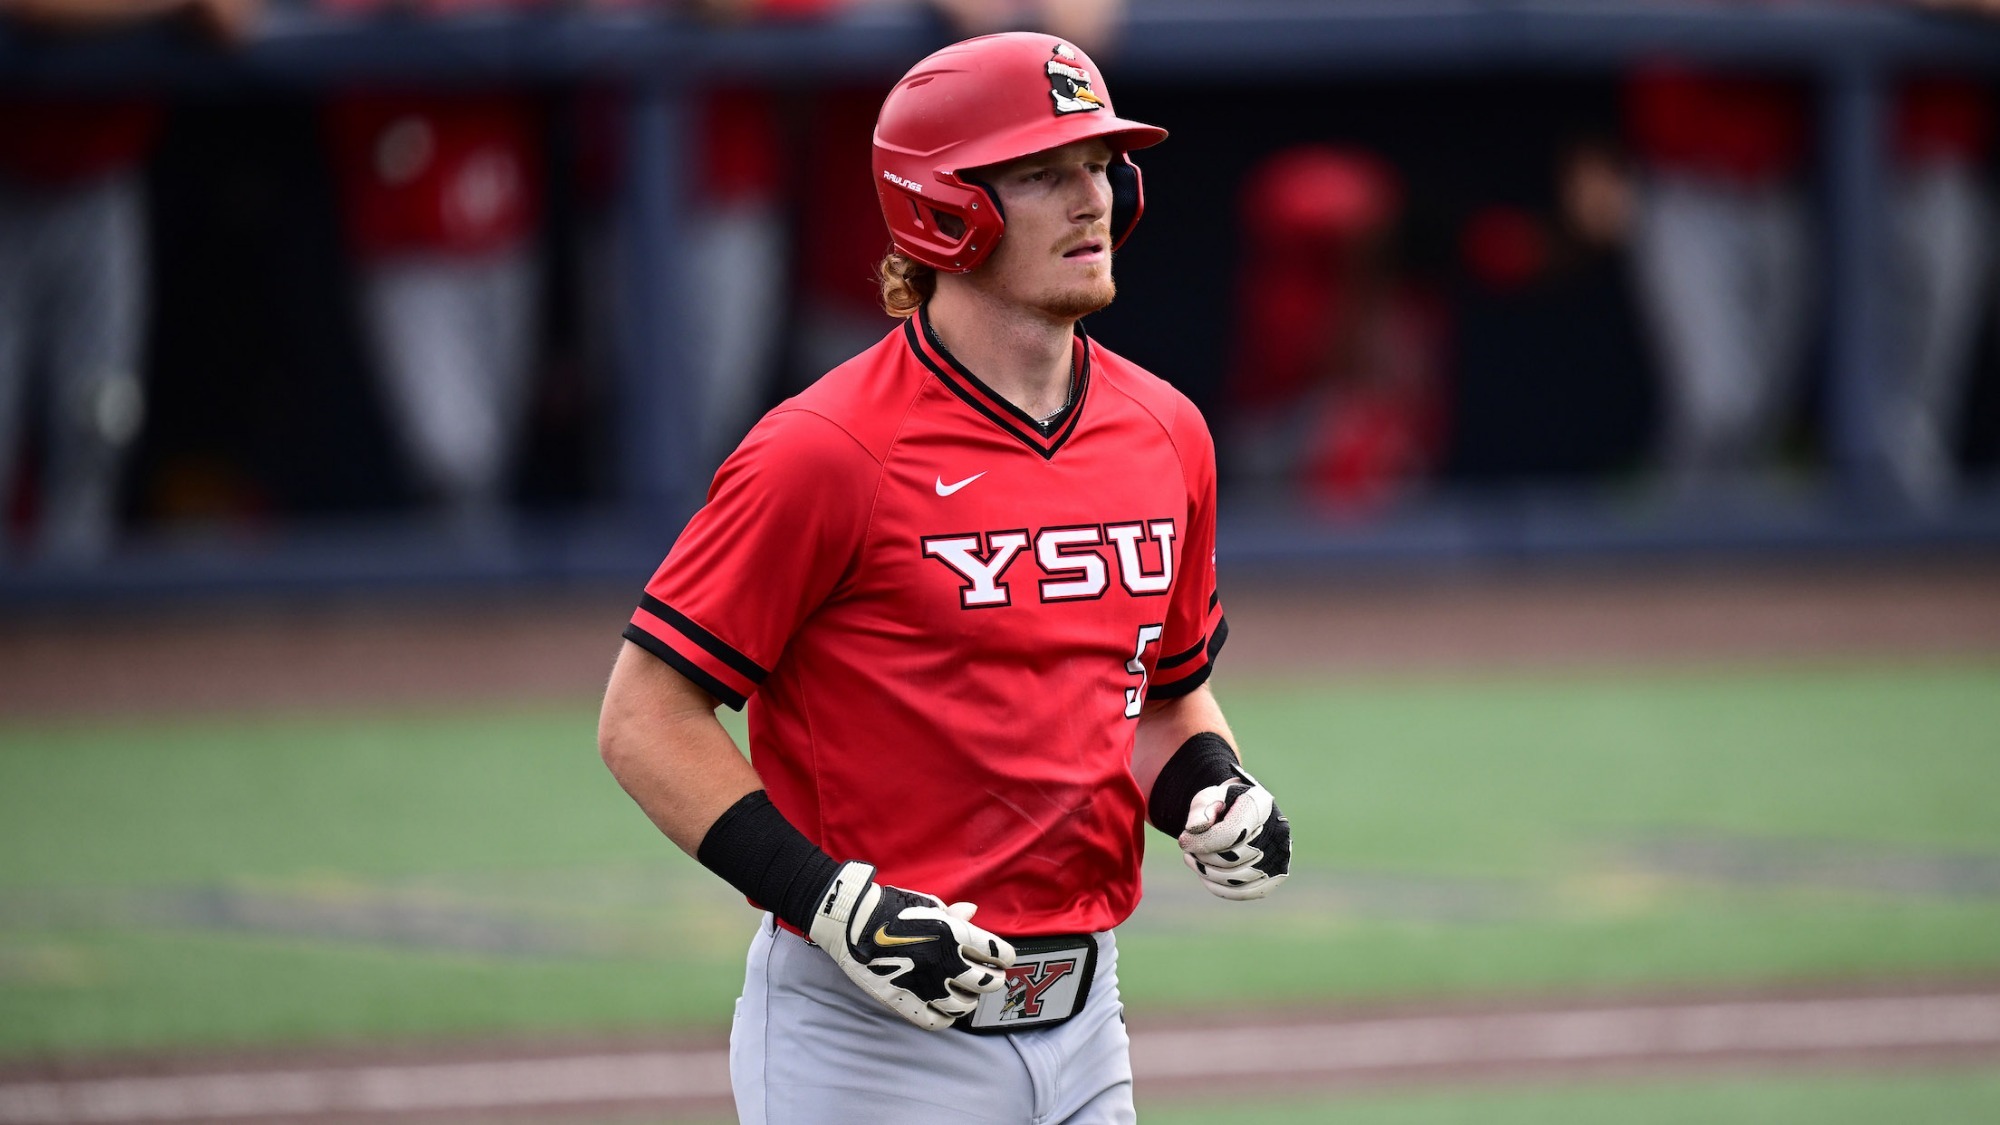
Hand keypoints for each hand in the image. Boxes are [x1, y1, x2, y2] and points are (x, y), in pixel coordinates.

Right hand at [808, 861, 1014, 1029]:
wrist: (852, 923)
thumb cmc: (892, 908)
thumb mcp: (928, 904)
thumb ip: (954, 915)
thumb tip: (973, 912)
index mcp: (956, 935)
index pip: (998, 953)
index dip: (1004, 956)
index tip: (1002, 958)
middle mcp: (946, 963)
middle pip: (988, 983)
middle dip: (993, 980)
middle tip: (988, 978)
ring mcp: (927, 986)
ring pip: (965, 1006)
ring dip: (970, 1000)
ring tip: (965, 994)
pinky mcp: (906, 1003)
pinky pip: (937, 1021)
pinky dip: (946, 1018)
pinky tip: (946, 1009)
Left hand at [1178, 778, 1289, 899]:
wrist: (1239, 811)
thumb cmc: (1222, 804)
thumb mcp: (1208, 797)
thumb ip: (1201, 810)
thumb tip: (1194, 829)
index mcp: (1260, 805)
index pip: (1232, 833)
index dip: (1204, 841)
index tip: (1183, 840)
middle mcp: (1278, 832)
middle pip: (1234, 858)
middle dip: (1204, 856)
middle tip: (1190, 848)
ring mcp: (1280, 856)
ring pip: (1237, 878)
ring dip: (1207, 872)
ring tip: (1194, 859)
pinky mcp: (1275, 876)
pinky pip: (1244, 892)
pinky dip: (1218, 887)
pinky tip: (1204, 874)